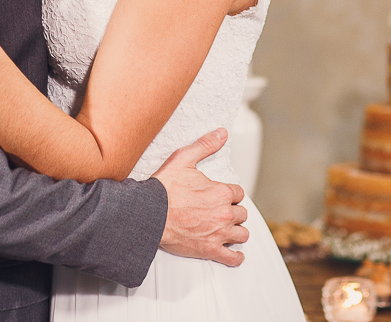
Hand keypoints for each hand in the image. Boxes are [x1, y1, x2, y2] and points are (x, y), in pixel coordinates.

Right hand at [152, 128, 248, 266]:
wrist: (149, 214)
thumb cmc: (164, 188)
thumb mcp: (184, 159)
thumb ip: (205, 145)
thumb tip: (222, 132)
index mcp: (222, 191)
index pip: (238, 193)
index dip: (230, 194)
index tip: (221, 196)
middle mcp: (224, 213)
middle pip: (242, 214)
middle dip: (233, 212)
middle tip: (221, 212)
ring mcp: (218, 233)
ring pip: (241, 235)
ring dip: (237, 232)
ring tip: (228, 230)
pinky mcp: (210, 250)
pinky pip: (232, 257)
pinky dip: (236, 257)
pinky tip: (234, 253)